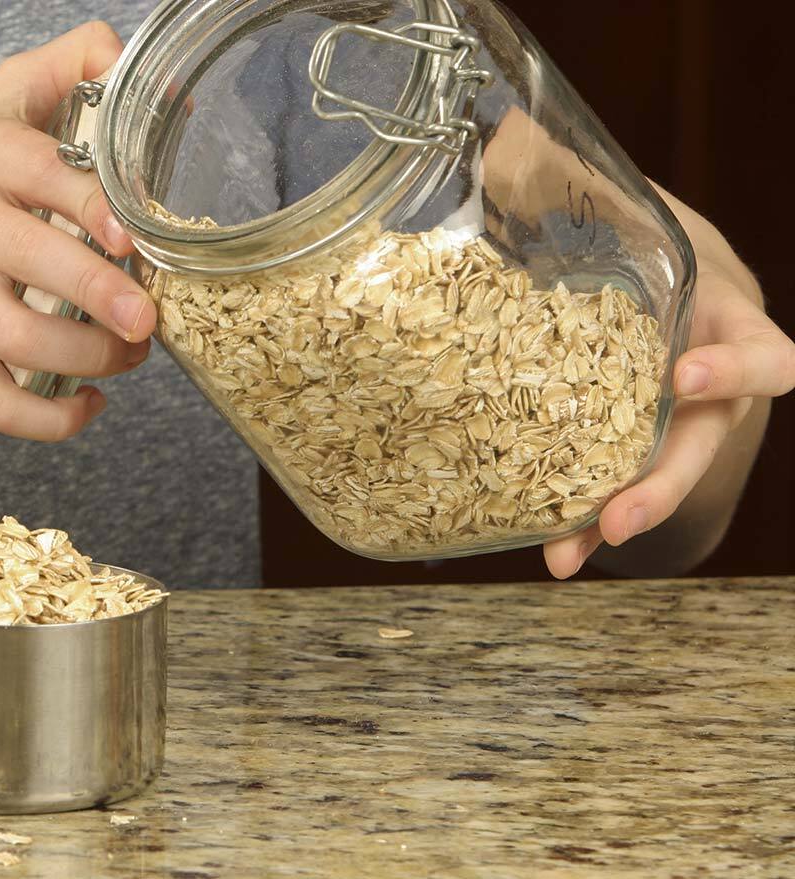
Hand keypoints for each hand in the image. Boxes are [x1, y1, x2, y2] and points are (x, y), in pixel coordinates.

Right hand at [0, 22, 155, 441]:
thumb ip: (71, 68)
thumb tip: (157, 81)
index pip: (43, 173)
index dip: (94, 206)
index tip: (133, 236)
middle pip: (38, 265)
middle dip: (107, 299)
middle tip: (150, 319)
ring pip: (21, 340)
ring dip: (92, 359)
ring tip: (131, 353)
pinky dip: (48, 420)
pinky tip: (89, 406)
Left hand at [545, 186, 794, 577]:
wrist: (655, 279)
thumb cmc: (648, 239)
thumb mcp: (621, 206)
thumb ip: (564, 175)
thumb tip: (490, 135)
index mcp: (724, 314)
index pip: (762, 346)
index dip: (733, 362)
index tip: (684, 370)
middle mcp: (709, 377)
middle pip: (706, 437)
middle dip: (663, 479)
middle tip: (619, 516)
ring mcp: (672, 417)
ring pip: (659, 476)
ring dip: (613, 518)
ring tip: (562, 557)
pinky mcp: (628, 439)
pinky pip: (613, 481)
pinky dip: (579, 515)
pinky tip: (543, 545)